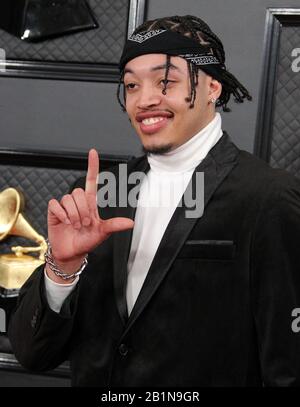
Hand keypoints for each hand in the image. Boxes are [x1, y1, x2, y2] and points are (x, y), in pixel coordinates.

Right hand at [47, 149, 133, 275]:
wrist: (72, 253)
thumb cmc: (87, 240)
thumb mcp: (103, 233)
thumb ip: (114, 225)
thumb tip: (130, 223)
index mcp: (91, 203)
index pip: (91, 180)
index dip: (92, 166)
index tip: (93, 152)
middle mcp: (78, 202)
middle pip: (79, 192)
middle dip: (84, 210)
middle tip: (85, 224)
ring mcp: (65, 206)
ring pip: (69, 198)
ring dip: (74, 214)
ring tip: (76, 225)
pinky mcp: (54, 211)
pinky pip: (56, 204)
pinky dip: (61, 214)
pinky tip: (65, 222)